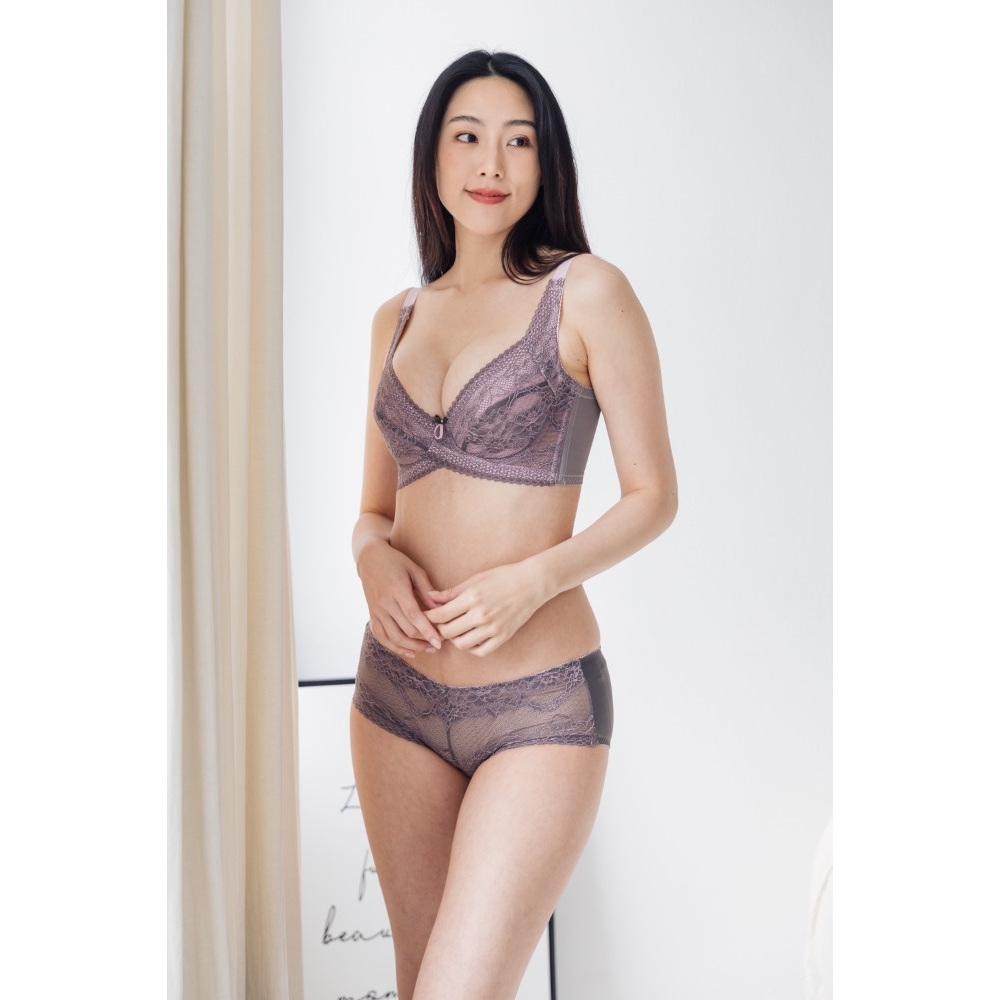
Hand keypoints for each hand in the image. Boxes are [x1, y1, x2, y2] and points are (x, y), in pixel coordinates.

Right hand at [357, 541, 443, 658]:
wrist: (369, 559)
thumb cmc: (395, 561)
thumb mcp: (414, 569)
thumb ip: (427, 589)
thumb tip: (440, 607)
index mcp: (397, 589)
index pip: (413, 615)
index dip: (427, 631)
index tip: (440, 641)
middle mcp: (384, 603)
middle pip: (405, 629)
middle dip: (423, 641)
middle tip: (439, 644)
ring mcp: (376, 611)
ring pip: (394, 637)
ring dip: (412, 647)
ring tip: (428, 649)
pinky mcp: (372, 615)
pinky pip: (382, 637)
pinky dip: (395, 647)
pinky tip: (409, 652)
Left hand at [424, 562, 547, 656]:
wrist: (533, 583)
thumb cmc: (503, 577)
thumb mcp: (475, 579)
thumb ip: (452, 592)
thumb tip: (430, 597)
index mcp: (472, 598)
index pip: (441, 615)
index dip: (429, 617)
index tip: (426, 616)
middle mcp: (482, 615)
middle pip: (448, 632)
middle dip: (439, 629)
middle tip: (438, 625)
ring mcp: (493, 628)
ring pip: (462, 644)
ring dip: (454, 639)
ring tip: (455, 631)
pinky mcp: (504, 637)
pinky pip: (481, 651)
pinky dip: (472, 648)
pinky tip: (470, 638)